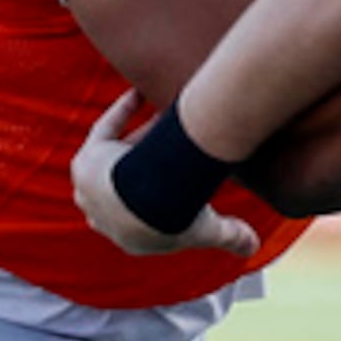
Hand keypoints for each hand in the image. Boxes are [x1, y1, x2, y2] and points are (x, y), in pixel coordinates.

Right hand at [72, 91, 260, 257]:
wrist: (141, 202)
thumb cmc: (173, 218)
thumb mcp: (207, 230)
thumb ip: (231, 236)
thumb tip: (254, 247)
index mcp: (131, 237)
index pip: (144, 221)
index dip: (161, 203)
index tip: (180, 185)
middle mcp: (108, 215)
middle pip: (129, 188)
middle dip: (148, 168)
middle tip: (173, 149)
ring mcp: (91, 189)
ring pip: (114, 161)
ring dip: (137, 141)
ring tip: (163, 119)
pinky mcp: (86, 161)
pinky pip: (104, 133)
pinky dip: (122, 112)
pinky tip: (140, 93)